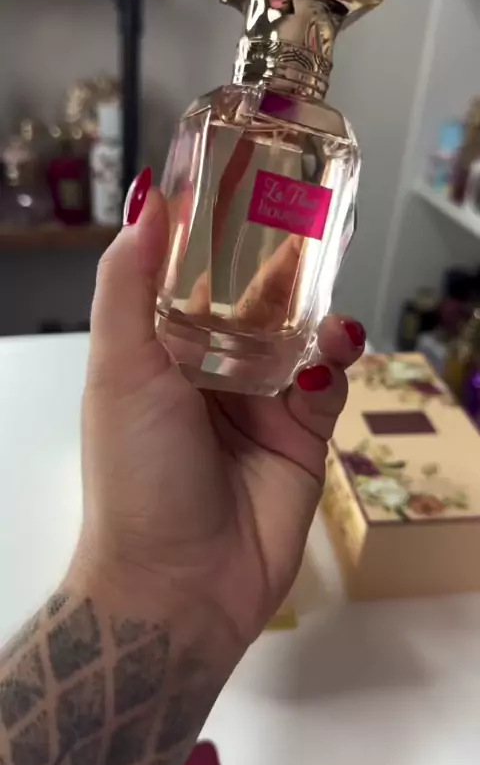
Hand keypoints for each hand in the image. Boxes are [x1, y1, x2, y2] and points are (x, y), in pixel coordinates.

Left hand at [81, 177, 364, 651]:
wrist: (179, 584)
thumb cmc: (137, 472)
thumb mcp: (120, 370)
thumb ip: (128, 284)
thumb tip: (146, 197)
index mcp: (162, 349)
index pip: (195, 275)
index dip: (220, 230)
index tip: (247, 179)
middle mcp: (211, 370)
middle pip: (256, 300)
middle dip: (284, 262)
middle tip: (313, 216)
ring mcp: (259, 402)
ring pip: (299, 337)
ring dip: (316, 314)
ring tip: (327, 301)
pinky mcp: (301, 436)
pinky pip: (326, 386)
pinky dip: (331, 367)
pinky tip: (329, 359)